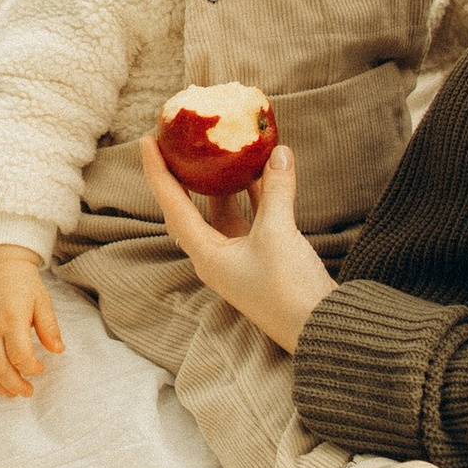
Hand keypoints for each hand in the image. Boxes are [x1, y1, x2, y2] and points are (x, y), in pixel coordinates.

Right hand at [0, 245, 65, 398]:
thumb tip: (58, 351)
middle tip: (27, 391)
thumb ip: (49, 327)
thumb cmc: (23, 284)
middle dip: (15, 385)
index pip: (20, 356)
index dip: (31, 368)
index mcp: (11, 319)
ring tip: (11, 392)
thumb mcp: (42, 301)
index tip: (41, 368)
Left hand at [140, 138, 334, 356]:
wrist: (320, 326)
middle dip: (185, 173)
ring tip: (224, 145)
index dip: (158, 172)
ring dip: (226, 179)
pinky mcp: (262, 256)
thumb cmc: (287, 288)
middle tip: (181, 140)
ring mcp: (239, 256)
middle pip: (191, 206)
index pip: (173, 205)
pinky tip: (267, 168)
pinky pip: (252, 216)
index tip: (146, 140)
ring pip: (224, 209)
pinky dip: (257, 192)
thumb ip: (276, 190)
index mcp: (207, 254)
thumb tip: (278, 152)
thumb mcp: (278, 233)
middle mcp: (216, 255)